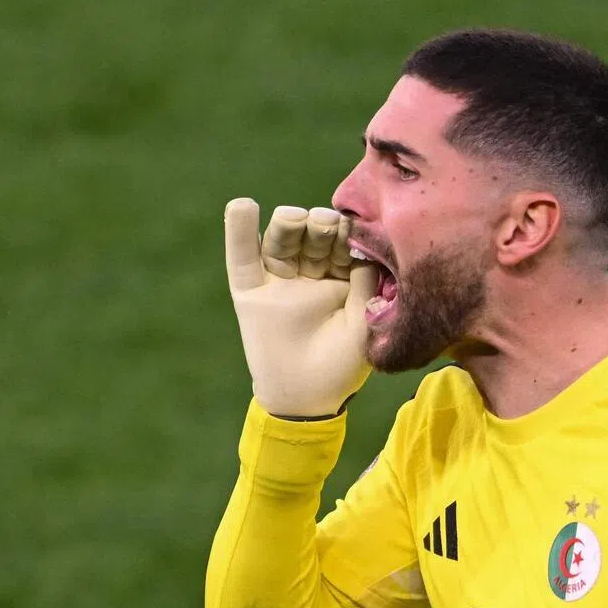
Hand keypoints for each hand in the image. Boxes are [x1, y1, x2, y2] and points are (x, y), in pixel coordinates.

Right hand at [223, 198, 378, 417]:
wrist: (305, 400)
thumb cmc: (341, 366)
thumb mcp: (362, 322)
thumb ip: (364, 283)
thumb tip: (368, 244)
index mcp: (340, 279)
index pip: (342, 244)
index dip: (346, 232)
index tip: (352, 227)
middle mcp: (309, 275)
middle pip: (313, 235)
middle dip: (320, 225)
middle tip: (327, 225)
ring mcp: (278, 280)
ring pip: (282, 239)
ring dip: (289, 223)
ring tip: (294, 219)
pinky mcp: (250, 291)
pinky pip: (241, 256)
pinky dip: (239, 230)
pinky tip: (242, 206)